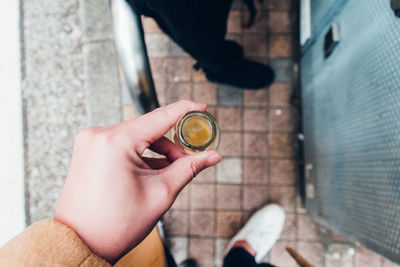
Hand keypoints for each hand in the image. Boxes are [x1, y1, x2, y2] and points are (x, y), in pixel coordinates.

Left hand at [54, 100, 220, 262]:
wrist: (81, 243)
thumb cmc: (114, 225)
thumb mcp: (160, 194)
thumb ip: (189, 168)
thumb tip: (211, 156)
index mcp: (116, 142)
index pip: (160, 116)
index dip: (185, 110)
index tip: (201, 107)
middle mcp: (99, 135)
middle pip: (149, 127)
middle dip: (173, 143)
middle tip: (190, 158)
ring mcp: (91, 141)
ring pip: (136, 135)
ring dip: (157, 149)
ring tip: (168, 172)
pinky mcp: (90, 149)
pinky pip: (122, 142)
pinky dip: (140, 153)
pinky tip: (152, 170)